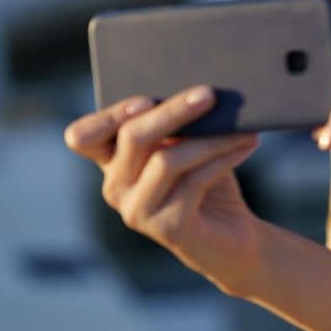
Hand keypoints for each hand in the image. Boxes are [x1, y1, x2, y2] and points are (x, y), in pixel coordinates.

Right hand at [64, 87, 262, 294]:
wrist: (232, 237)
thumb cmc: (208, 182)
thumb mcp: (188, 148)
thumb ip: (179, 127)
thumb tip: (198, 93)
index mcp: (113, 163)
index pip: (83, 137)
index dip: (107, 116)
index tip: (145, 98)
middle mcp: (116, 188)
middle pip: (132, 137)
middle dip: (172, 111)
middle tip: (208, 94)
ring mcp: (137, 210)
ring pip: (167, 159)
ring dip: (210, 138)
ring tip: (244, 125)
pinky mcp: (167, 227)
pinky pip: (194, 181)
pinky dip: (224, 157)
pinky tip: (247, 144)